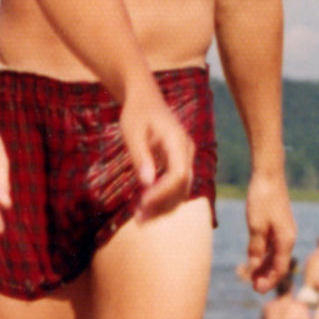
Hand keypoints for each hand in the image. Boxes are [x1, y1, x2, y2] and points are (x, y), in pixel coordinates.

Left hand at [117, 84, 193, 220]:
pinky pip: (175, 186)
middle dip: (162, 205)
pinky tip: (144, 207)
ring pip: (180, 190)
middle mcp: (186, 151)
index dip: (163, 193)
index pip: (178, 175)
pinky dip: (162, 198)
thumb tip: (147, 183)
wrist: (144, 98)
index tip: (143, 203)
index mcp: (178, 141)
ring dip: (162, 206)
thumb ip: (140, 156)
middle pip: (182, 187)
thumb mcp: (132, 130)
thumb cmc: (136, 112)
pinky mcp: (178, 164)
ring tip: (140, 218)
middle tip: (139, 220)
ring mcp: (184, 158)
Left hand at [241, 172, 294, 292]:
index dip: (269, 281)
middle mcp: (288, 237)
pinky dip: (264, 253)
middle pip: (279, 263)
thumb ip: (255, 248)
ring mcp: (284, 229)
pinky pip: (273, 244)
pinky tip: (255, 257)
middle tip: (253, 287)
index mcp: (286, 240)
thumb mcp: (255, 226)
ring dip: (265, 266)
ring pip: (275, 254)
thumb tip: (253, 268)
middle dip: (267, 276)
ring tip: (253, 276)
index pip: (279, 268)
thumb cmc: (262, 199)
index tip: (256, 290)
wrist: (268, 174)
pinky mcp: (278, 222)